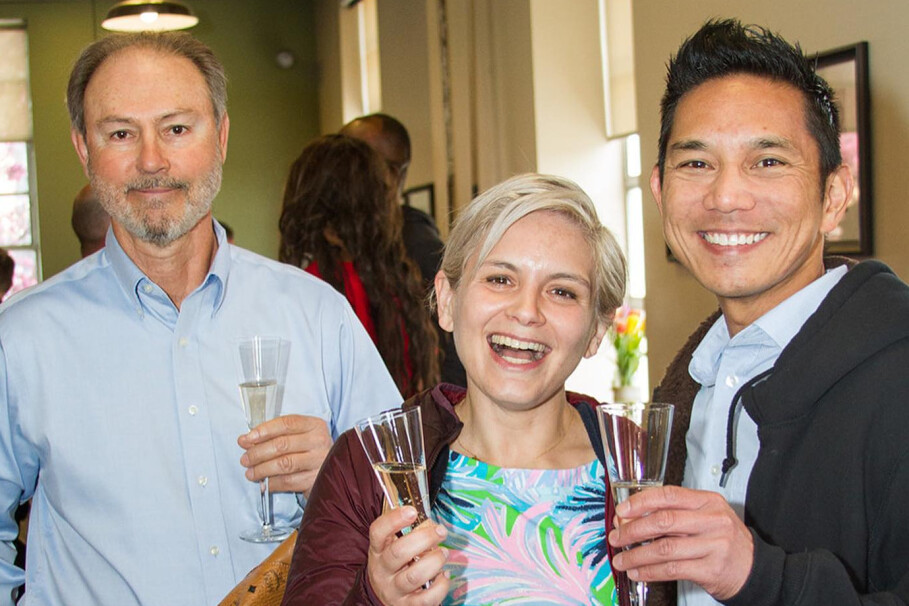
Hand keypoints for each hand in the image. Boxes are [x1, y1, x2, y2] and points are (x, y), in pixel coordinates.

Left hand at [238, 414, 331, 496]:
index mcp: (314, 425)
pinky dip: (272, 483)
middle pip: (282, 444)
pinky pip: (289, 481)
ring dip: (262, 469)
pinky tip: (264, 484)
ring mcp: (320, 460)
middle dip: (258, 452)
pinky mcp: (317, 479)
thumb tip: (246, 440)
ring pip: (284, 464)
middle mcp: (319, 440)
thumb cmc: (309, 451)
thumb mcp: (299, 436)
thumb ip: (276, 435)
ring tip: (250, 473)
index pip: (286, 423)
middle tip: (245, 459)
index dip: (264, 430)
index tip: (247, 438)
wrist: (336, 472)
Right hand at [367, 506, 449, 605]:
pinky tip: (444, 575)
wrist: (384, 595)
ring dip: (434, 561)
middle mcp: (382, 570)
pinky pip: (426, 599)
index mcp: (378, 550)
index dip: (394, 520)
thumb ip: (409, 532)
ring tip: (443, 553)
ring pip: (413, 576)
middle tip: (440, 531)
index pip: (378, 532)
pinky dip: (441, 586)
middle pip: (398, 552)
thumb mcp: (393, 545)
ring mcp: (394, 590)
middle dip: (424, 539)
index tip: (412, 511)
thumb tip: (432, 524)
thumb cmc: (395, 563)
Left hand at [608, 485, 753, 599]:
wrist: (754, 569)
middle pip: (664, 521)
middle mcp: (713, 520)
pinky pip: (672, 569)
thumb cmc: (724, 540)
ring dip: (637, 555)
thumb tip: (632, 518)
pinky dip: (650, 571)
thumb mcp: (706, 517)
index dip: (641, 502)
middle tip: (616, 536)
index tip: (622, 511)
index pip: (669, 495)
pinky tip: (638, 572)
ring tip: (621, 559)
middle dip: (633, 530)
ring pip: (664, 548)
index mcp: (708, 501)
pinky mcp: (711, 569)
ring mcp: (714, 545)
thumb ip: (675, 513)